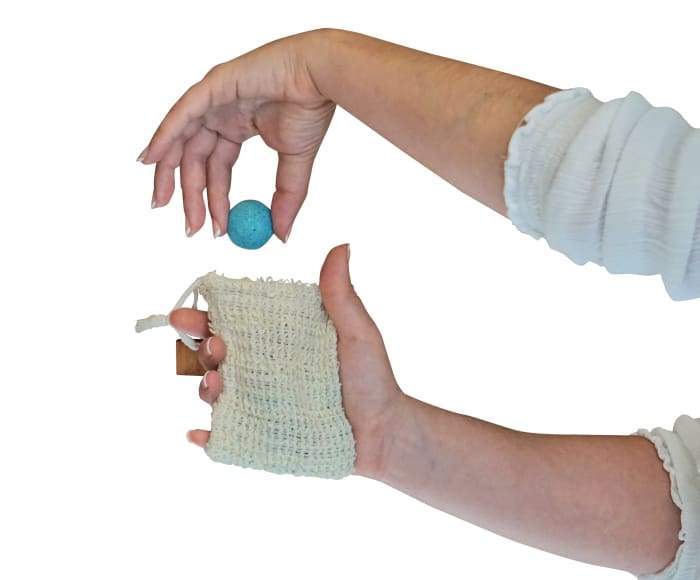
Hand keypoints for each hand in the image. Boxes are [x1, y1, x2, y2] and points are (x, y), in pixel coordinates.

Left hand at [139, 30, 333, 239]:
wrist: (319, 77)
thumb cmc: (310, 108)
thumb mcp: (294, 163)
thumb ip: (285, 198)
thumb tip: (281, 233)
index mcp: (239, 127)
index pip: (217, 168)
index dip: (214, 200)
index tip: (215, 229)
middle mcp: (222, 114)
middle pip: (194, 158)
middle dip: (189, 194)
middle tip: (190, 227)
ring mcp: (214, 98)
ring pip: (180, 138)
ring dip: (167, 171)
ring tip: (160, 202)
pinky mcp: (213, 85)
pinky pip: (181, 114)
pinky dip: (163, 136)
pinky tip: (150, 160)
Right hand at [169, 244, 403, 477]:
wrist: (384, 432)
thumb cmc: (372, 378)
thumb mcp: (357, 333)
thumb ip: (341, 294)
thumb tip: (341, 247)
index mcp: (278, 341)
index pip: (232, 324)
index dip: (204, 318)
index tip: (186, 316)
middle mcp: (262, 370)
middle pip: (215, 356)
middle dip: (204, 349)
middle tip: (217, 349)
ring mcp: (259, 403)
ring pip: (215, 393)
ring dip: (205, 387)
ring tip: (216, 386)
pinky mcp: (262, 436)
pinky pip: (226, 436)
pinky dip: (207, 437)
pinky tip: (200, 434)